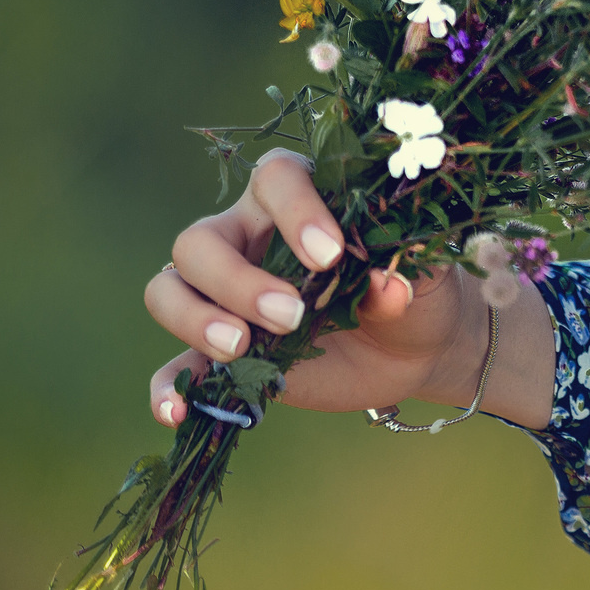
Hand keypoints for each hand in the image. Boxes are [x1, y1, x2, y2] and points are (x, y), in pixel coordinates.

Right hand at [144, 149, 476, 427]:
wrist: (409, 348)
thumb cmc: (414, 292)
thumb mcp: (423, 282)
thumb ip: (406, 275)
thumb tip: (387, 284)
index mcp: (301, 198)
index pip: (275, 179)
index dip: (295, 211)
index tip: (329, 256)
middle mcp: (248, 236)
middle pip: (199, 241)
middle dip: (236, 280)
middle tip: (291, 315)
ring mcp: (223, 296)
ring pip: (167, 289)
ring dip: (193, 319)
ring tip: (241, 348)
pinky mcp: (217, 351)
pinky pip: (171, 364)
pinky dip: (166, 387)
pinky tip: (179, 410)